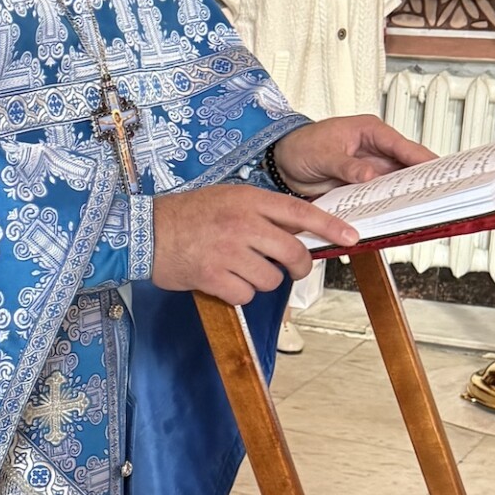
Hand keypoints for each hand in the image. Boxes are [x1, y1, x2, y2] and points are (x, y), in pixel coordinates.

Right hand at [152, 184, 356, 304]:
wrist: (143, 232)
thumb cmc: (186, 215)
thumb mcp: (226, 199)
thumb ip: (260, 212)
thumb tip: (295, 235)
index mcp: (248, 201)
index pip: (300, 213)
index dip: (330, 226)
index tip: (351, 237)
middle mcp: (242, 224)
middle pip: (292, 253)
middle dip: (297, 266)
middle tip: (290, 269)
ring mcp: (229, 251)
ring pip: (270, 279)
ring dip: (260, 280)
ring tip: (237, 269)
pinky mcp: (213, 276)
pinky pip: (245, 294)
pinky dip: (237, 293)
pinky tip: (221, 281)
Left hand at [272, 115, 430, 196]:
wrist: (282, 162)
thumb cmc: (300, 146)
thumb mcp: (323, 154)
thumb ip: (346, 166)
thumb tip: (369, 175)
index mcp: (370, 131)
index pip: (402, 145)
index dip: (422, 158)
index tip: (438, 171)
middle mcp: (374, 149)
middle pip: (405, 165)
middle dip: (419, 179)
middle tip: (435, 194)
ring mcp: (369, 168)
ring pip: (394, 182)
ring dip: (404, 194)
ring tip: (419, 207)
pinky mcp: (361, 185)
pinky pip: (378, 194)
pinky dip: (385, 202)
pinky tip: (393, 212)